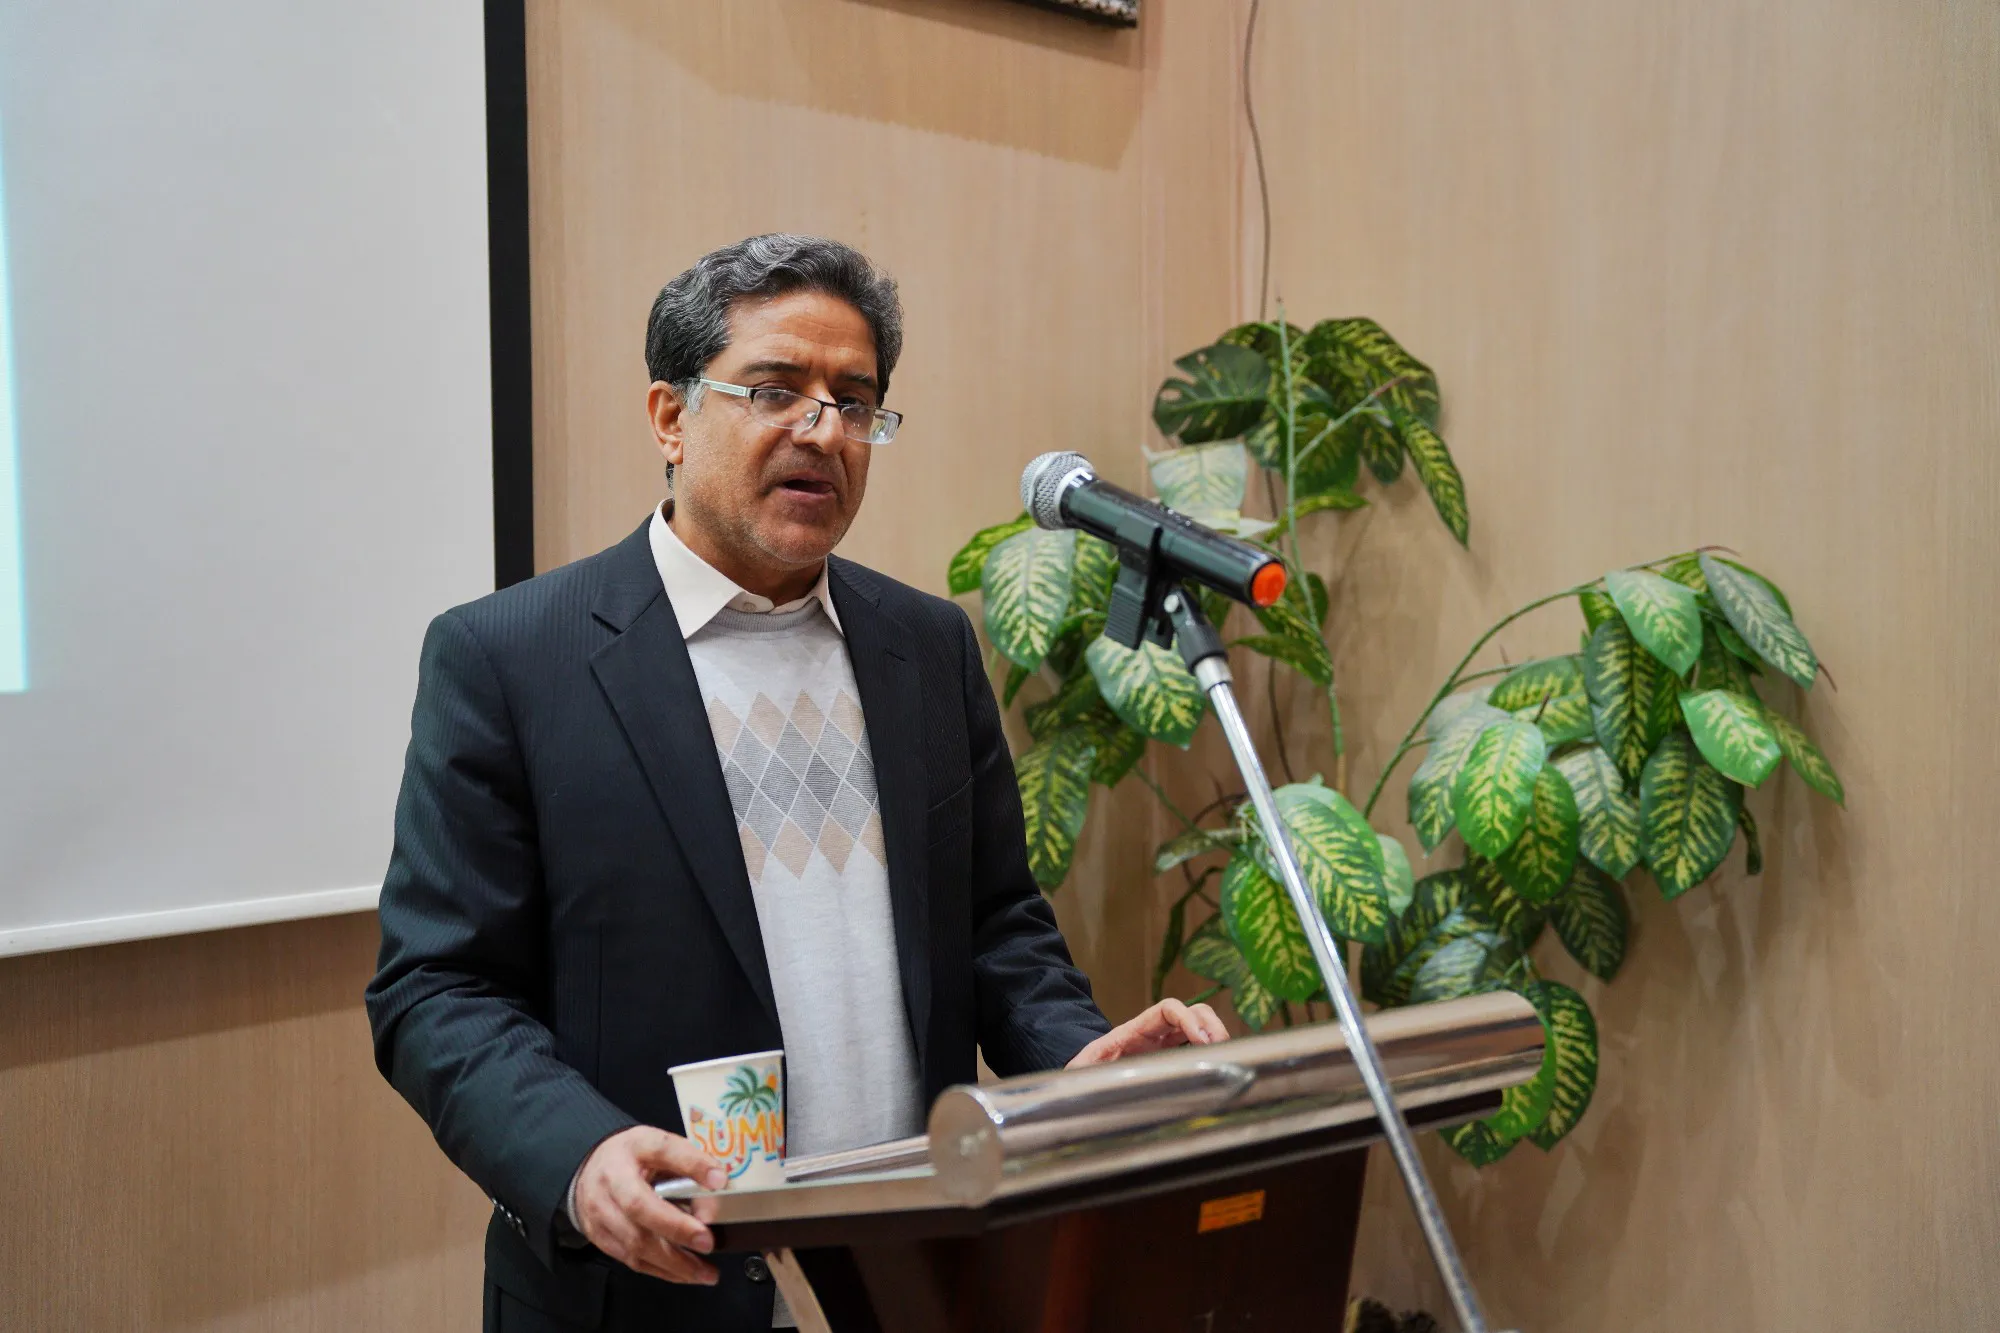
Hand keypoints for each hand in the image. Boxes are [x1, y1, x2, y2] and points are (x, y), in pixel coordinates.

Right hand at [572, 1125, 726, 1284]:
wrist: (591, 1171)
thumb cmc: (632, 1157)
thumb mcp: (660, 1144)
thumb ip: (688, 1162)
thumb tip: (718, 1183)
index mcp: (633, 1148)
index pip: (662, 1150)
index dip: (691, 1165)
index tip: (718, 1180)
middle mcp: (611, 1181)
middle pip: (640, 1207)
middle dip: (677, 1229)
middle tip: (708, 1242)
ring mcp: (601, 1212)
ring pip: (635, 1242)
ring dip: (674, 1262)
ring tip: (705, 1272)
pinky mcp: (601, 1238)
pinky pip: (632, 1260)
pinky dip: (662, 1271)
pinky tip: (685, 1274)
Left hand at [1066, 998, 1230, 1067]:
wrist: (1083, 1078)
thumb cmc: (1083, 1073)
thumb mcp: (1080, 1071)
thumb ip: (1083, 1072)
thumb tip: (1087, 1081)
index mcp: (1133, 1032)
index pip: (1166, 1010)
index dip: (1187, 1018)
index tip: (1201, 1040)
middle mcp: (1153, 1033)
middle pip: (1191, 1012)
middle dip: (1210, 1025)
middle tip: (1222, 1050)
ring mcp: (1165, 1044)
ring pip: (1200, 1027)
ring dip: (1217, 1036)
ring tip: (1229, 1058)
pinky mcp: (1173, 1059)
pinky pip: (1198, 1048)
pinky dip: (1214, 1052)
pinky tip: (1221, 1066)